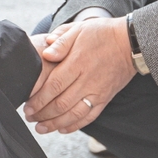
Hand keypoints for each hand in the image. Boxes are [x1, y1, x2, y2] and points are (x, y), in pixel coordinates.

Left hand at [23, 18, 135, 134]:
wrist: (130, 43)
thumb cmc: (101, 33)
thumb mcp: (79, 29)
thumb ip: (61, 40)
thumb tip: (46, 52)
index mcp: (78, 62)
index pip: (54, 85)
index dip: (39, 98)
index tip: (27, 105)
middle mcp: (87, 80)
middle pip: (61, 103)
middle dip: (42, 114)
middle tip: (29, 117)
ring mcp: (97, 91)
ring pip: (74, 114)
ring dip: (55, 123)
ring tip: (41, 128)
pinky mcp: (105, 98)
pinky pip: (89, 116)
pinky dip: (75, 125)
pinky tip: (62, 129)